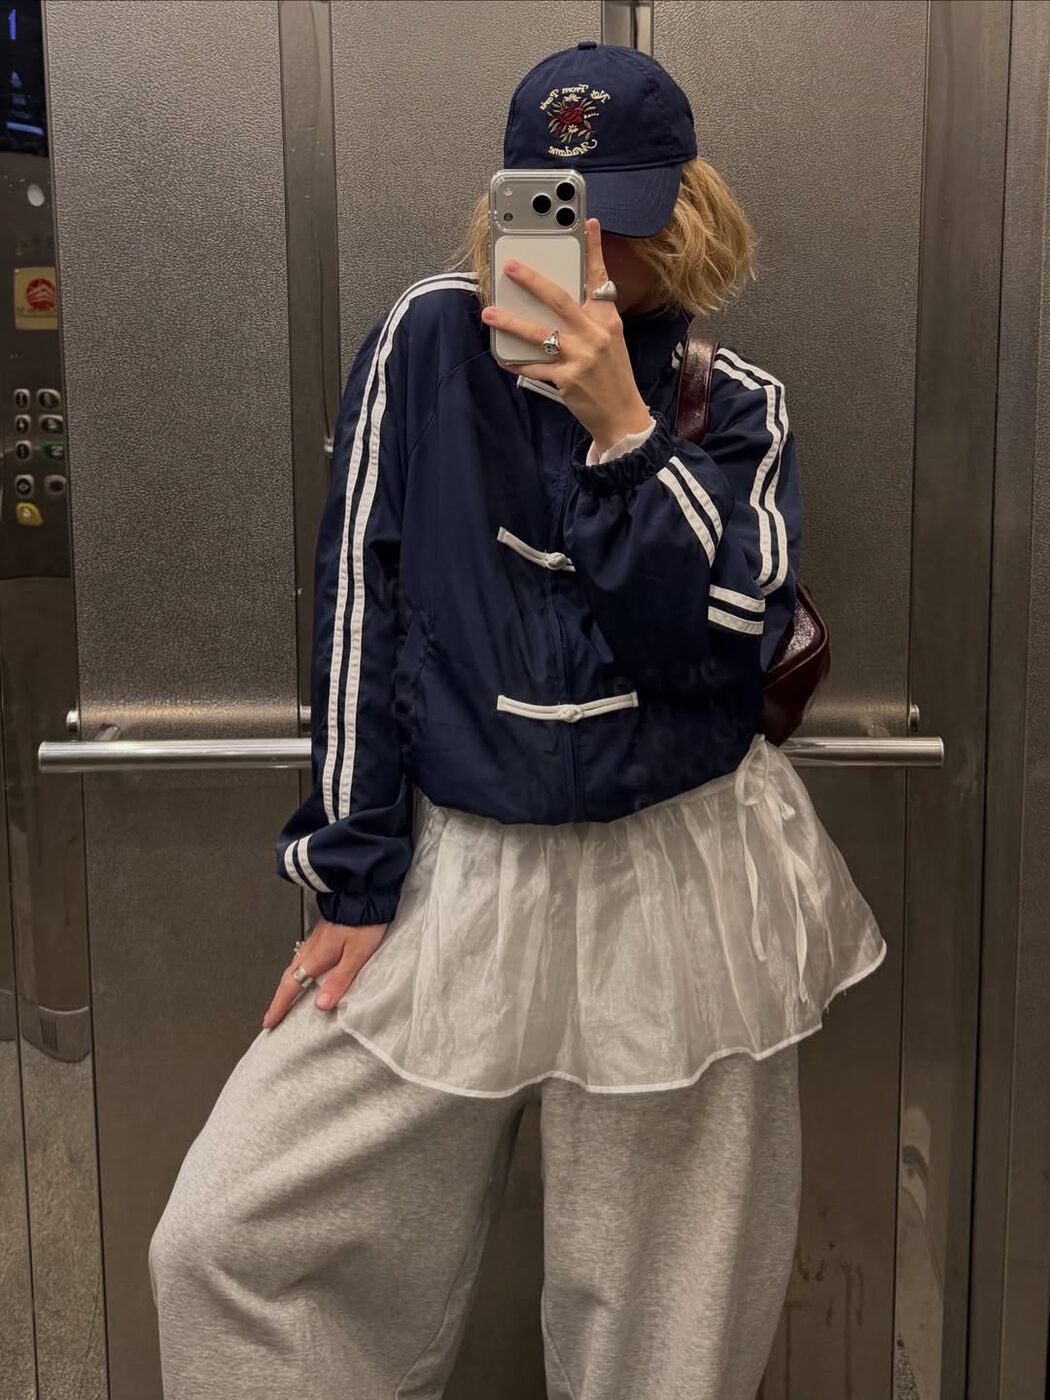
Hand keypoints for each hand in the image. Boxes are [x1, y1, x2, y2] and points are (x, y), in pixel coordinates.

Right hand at [261, 918, 386, 1028]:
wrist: (364, 892)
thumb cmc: (363, 923)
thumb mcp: (356, 955)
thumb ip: (339, 981)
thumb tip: (320, 1006)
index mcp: (316, 957)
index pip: (292, 986)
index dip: (279, 1006)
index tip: (268, 1022)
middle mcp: (311, 949)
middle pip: (288, 978)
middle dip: (279, 999)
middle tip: (272, 1016)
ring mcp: (315, 939)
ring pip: (294, 966)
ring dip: (287, 985)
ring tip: (285, 999)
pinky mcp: (322, 933)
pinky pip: (303, 957)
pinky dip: (298, 971)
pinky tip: (304, 973)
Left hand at [482, 217, 651, 454]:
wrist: (623, 416)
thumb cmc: (614, 377)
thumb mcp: (610, 341)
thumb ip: (589, 320)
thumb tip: (559, 301)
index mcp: (607, 320)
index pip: (600, 278)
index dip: (594, 250)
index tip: (588, 223)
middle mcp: (595, 334)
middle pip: (560, 299)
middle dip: (532, 281)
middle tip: (510, 267)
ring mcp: (580, 356)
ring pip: (540, 333)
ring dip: (511, 321)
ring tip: (489, 312)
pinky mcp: (567, 379)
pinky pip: (535, 368)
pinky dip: (516, 362)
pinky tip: (501, 357)